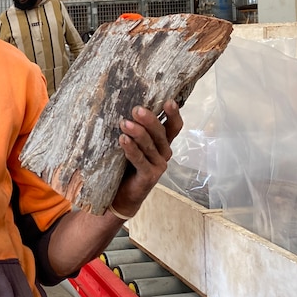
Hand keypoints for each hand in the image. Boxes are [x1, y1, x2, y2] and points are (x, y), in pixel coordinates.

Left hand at [112, 99, 182, 214]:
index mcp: (163, 142)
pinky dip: (131, 149)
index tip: (168, 101)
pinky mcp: (149, 177)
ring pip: (150, 145)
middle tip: (136, 109)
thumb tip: (122, 105)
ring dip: (137, 133)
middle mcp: (164, 152)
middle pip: (160, 133)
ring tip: (124, 123)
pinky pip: (140, 160)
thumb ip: (134, 129)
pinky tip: (123, 140)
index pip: (173, 126)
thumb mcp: (132, 144)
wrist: (122, 195)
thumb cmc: (126, 164)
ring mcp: (158, 166)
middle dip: (149, 120)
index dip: (173, 114)